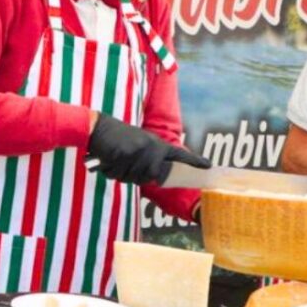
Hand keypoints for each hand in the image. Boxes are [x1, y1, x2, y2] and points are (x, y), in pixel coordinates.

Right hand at [86, 113, 210, 186]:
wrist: (97, 128)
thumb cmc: (117, 140)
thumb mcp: (139, 145)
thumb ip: (150, 161)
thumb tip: (157, 179)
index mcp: (156, 144)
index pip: (178, 154)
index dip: (194, 161)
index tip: (209, 166)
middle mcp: (151, 147)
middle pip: (151, 177)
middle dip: (135, 175)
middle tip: (124, 162)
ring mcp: (138, 150)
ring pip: (133, 178)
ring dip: (121, 173)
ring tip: (115, 158)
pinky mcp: (124, 154)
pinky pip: (119, 174)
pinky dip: (110, 171)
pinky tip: (107, 158)